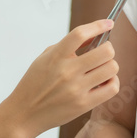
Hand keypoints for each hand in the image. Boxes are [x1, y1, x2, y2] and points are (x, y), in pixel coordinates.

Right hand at [9, 20, 119, 135]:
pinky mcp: (84, 104)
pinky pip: (112, 88)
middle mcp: (68, 71)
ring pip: (112, 68)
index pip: (81, 34)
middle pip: (105, 51)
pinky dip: (112, 82)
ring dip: (110, 66)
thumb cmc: (34, 84)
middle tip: (103, 53)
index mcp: (56, 56)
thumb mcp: (45, 58)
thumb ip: (68, 46)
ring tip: (101, 69)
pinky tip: (103, 82)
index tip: (108, 23)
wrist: (24, 114)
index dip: (98, 25)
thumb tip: (93, 36)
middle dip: (108, 49)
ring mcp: (77, 89)